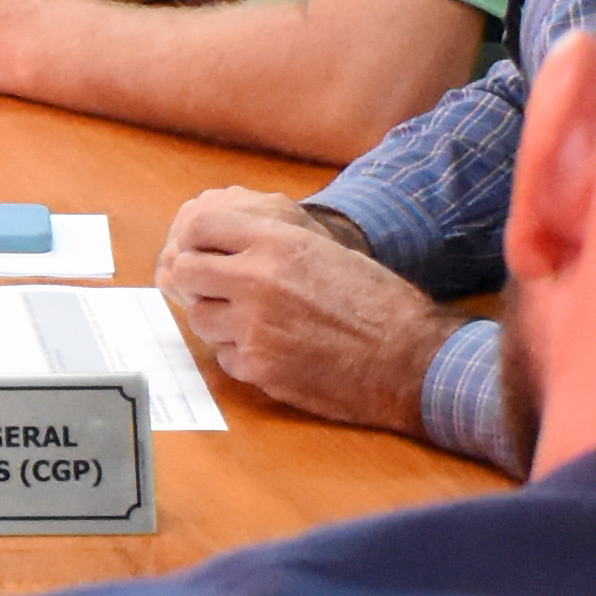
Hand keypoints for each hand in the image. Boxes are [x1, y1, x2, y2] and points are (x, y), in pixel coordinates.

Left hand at [157, 190, 453, 437]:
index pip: (198, 228)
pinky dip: (243, 356)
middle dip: (196, 283)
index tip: (204, 254)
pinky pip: (225, 357)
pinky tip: (276, 352)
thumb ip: (271, 244)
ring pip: (200, 319)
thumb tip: (222, 243)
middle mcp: (257, 279)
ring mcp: (253, 327)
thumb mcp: (325, 250)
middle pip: (184, 273)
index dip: (195, 241)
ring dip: (219, 322)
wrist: (411, 359)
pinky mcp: (258, 367)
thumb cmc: (377, 303)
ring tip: (257, 324)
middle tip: (217, 293)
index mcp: (277, 241)